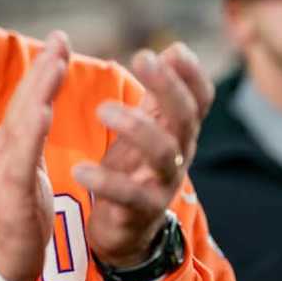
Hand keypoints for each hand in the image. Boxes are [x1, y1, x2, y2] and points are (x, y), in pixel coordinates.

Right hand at [0, 32, 70, 280]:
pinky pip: (20, 160)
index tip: (61, 39)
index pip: (30, 100)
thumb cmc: (19, 215)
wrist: (2, 262)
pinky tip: (42, 114)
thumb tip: (38, 107)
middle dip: (41, 69)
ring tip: (53, 65)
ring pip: (20, 125)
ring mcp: (4, 172)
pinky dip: (30, 134)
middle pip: (24, 102)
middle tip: (59, 39)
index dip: (44, 69)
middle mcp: (5, 151)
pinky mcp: (10, 195)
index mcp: (14, 145)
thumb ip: (31, 138)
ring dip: (36, 92)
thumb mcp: (27, 169)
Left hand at [73, 43, 213, 266]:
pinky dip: (106, 182)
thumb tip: (173, 50)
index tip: (174, 50)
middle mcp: (179, 156)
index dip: (193, 75)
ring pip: (163, 153)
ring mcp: (163, 185)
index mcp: (179, 133)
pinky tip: (81, 169)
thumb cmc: (136, 169)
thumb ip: (158, 95)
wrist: (126, 230)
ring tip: (102, 108)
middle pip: (185, 118)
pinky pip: (129, 196)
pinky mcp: (140, 212)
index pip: (200, 99)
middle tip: (142, 58)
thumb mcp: (148, 129)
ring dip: (136, 127)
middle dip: (167, 87)